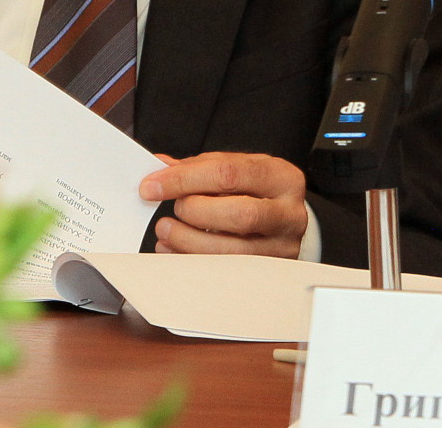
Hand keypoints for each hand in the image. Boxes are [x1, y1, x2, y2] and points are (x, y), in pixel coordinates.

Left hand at [141, 152, 309, 257]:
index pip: (230, 173)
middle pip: (240, 214)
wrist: (285, 222)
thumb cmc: (257, 193)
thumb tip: (159, 167)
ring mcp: (282, 248)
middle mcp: (289, 214)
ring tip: (167, 230)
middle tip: (174, 209)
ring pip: (232, 251)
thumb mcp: (237, 170)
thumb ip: (200, 167)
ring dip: (188, 240)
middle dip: (195, 211)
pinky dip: (191, 261)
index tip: (152, 186)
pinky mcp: (266, 273)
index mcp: (282, 178)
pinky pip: (224, 274)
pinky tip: (175, 249)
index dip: (185, 179)